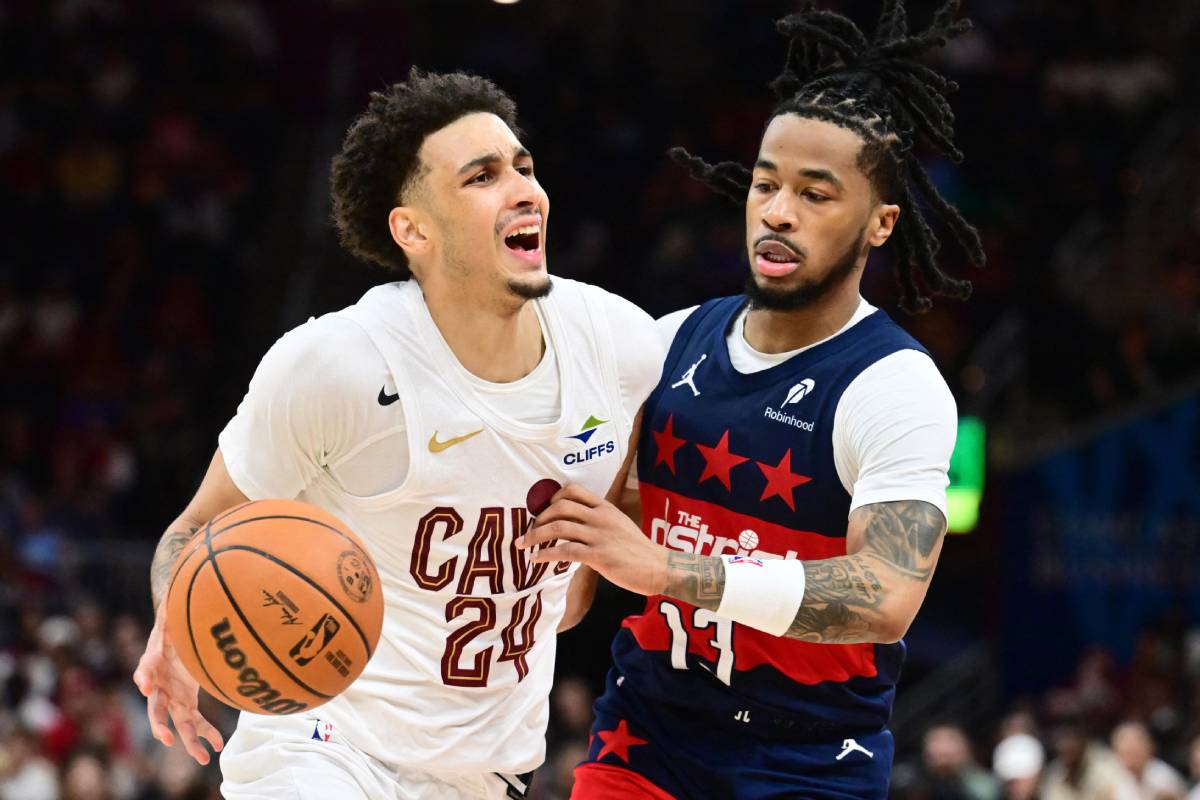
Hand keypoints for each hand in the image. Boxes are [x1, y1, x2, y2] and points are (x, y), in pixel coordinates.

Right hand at [132, 612, 223, 764]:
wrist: (183, 625)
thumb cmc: (177, 618)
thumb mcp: (174, 612)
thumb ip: (171, 612)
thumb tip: (173, 599)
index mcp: (154, 659)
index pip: (146, 667)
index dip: (145, 675)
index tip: (146, 685)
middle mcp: (160, 683)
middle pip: (156, 707)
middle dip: (160, 725)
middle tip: (167, 738)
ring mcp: (173, 694)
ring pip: (177, 722)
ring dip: (189, 741)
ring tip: (203, 758)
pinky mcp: (187, 699)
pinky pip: (196, 719)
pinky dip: (206, 731)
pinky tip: (218, 744)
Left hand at [517, 484, 667, 596]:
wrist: (660, 567)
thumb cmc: (639, 551)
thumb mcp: (620, 526)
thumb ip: (600, 521)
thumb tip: (577, 526)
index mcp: (606, 508)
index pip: (573, 490)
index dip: (553, 497)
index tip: (542, 509)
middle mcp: (601, 517)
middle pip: (561, 506)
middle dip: (539, 517)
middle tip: (530, 529)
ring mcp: (599, 536)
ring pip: (559, 527)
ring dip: (536, 535)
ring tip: (524, 543)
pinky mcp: (599, 556)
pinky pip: (565, 550)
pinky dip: (546, 554)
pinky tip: (537, 559)